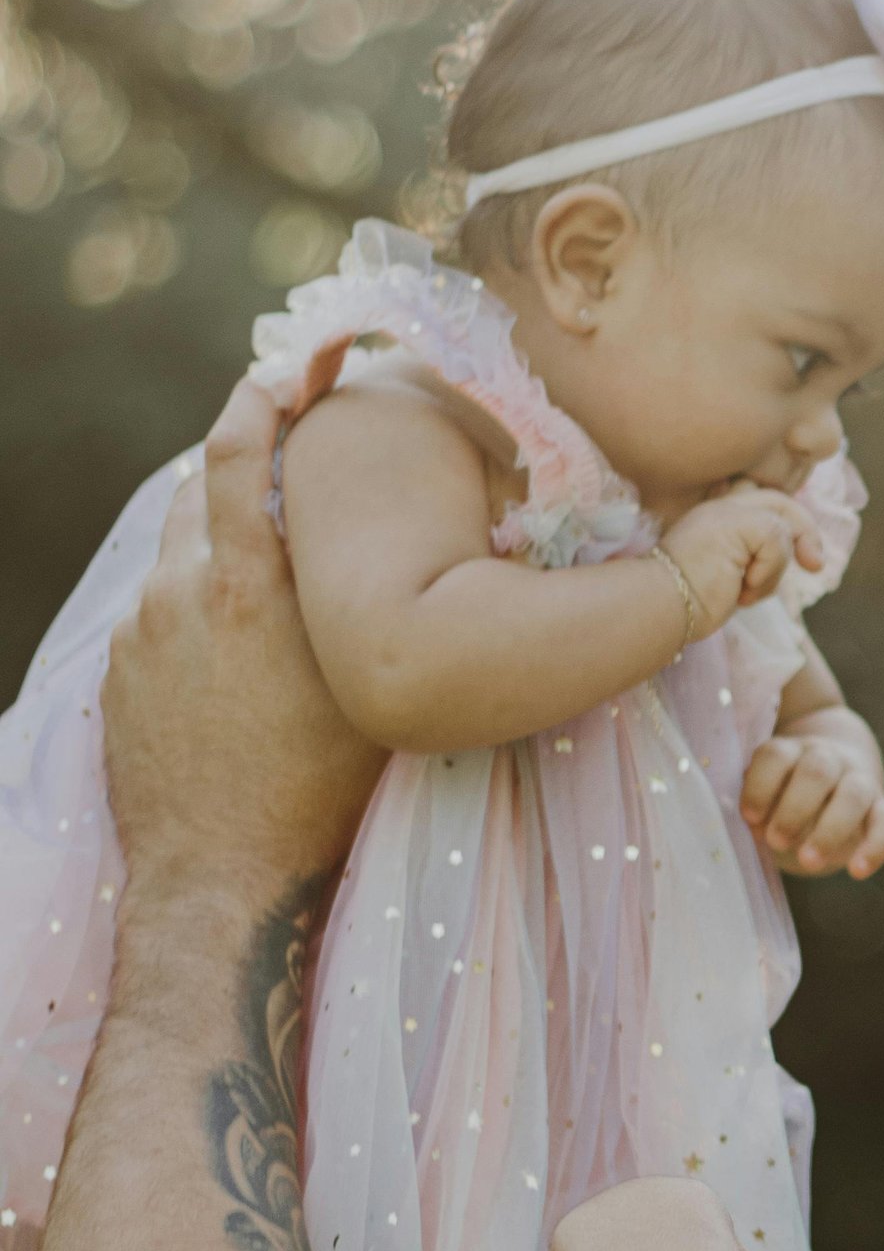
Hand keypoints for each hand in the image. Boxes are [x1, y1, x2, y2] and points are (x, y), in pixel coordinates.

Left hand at [103, 380, 383, 902]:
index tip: (286, 371)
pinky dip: (195, 606)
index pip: (238, 452)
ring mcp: (140, 634)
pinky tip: (236, 653)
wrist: (221, 879)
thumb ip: (360, 598)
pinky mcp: (117, 672)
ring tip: (274, 583)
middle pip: (203, 489)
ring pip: (178, 552)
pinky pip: (158, 610)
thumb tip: (399, 545)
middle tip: (302, 485)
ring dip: (221, 546)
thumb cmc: (319, 793)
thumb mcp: (365, 682)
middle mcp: (181, 595)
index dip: (259, 396)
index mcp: (249, 590)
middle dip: (247, 475)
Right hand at [657, 483, 824, 637]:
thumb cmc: (686, 605)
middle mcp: (718, 506)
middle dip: (805, 529)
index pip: (756, 496)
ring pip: (782, 527)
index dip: (783, 519)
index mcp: (712, 516)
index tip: (801, 552)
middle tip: (815, 564)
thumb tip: (802, 555)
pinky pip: (777, 541)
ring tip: (746, 592)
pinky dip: (769, 573)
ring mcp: (726, 511)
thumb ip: (753, 559)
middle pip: (778, 501)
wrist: (658, 607)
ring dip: (775, 570)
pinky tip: (742, 591)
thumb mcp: (729, 578)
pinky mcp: (736, 521)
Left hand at [742, 707, 883, 878]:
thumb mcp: (767, 801)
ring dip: (830, 829)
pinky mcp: (882, 808)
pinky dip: (876, 847)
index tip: (749, 817)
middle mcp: (828, 759)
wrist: (834, 785)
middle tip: (776, 841)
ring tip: (809, 861)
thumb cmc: (786, 800)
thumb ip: (759, 812)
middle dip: (795, 808)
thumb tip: (757, 825)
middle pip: (817, 771)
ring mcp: (859, 781)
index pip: (776, 756)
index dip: (761, 785)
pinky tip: (857, 871)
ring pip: (854, 794)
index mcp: (791, 752)